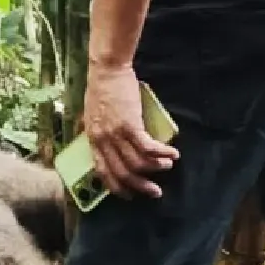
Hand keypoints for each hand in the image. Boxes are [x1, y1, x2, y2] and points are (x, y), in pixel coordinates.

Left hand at [82, 61, 179, 198]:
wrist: (107, 69)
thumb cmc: (101, 88)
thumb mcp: (92, 114)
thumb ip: (99, 131)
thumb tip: (108, 145)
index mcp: (92, 139)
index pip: (102, 171)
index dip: (116, 187)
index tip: (129, 195)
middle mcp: (103, 140)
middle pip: (122, 173)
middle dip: (140, 186)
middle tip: (155, 192)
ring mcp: (116, 133)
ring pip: (137, 163)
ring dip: (156, 168)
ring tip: (167, 166)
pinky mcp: (130, 125)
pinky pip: (148, 148)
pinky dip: (162, 154)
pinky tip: (172, 154)